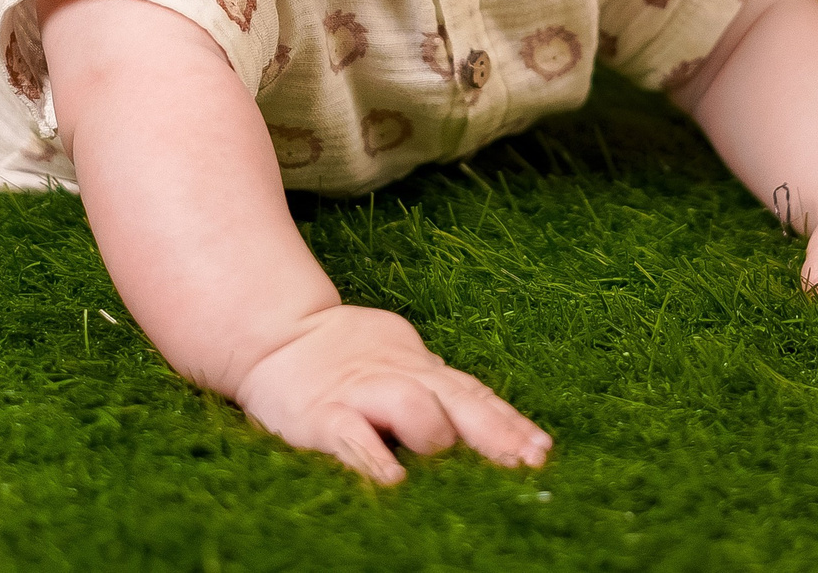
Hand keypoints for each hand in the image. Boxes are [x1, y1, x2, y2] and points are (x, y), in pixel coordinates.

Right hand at [232, 304, 551, 485]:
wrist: (275, 335)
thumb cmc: (345, 358)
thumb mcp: (399, 364)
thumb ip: (436, 392)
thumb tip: (487, 422)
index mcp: (422, 371)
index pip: (476, 396)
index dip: (510, 423)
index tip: (542, 451)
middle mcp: (400, 378)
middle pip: (458, 402)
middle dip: (495, 434)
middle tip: (527, 463)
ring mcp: (361, 395)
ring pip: (412, 407)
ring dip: (439, 437)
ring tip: (462, 470)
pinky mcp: (322, 416)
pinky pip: (353, 437)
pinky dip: (375, 460)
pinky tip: (395, 483)